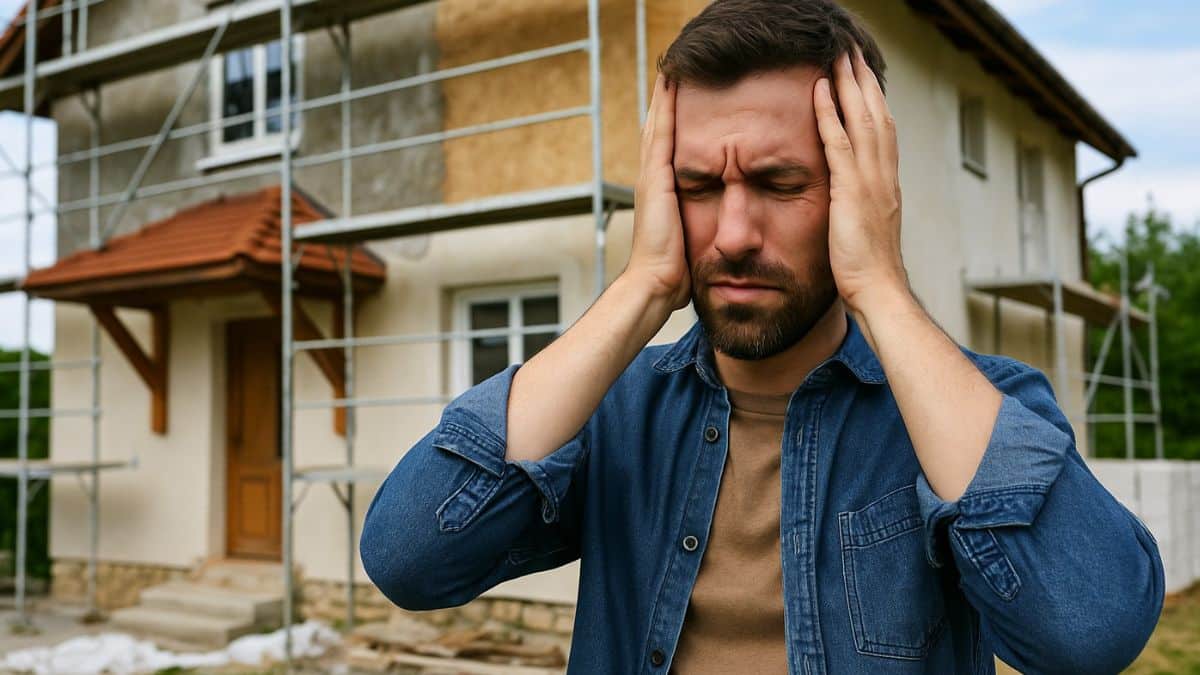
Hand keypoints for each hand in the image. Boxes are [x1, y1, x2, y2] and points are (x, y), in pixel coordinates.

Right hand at [624, 73, 691, 310]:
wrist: (656, 284)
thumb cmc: (676, 271)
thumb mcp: (691, 240)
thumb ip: (699, 226)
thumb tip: (719, 229)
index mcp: (664, 190)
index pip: (670, 145)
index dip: (675, 119)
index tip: (685, 94)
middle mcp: (654, 178)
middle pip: (660, 127)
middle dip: (667, 98)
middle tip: (675, 65)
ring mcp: (651, 176)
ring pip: (659, 123)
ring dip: (665, 94)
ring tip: (673, 64)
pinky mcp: (656, 179)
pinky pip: (662, 134)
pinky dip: (665, 107)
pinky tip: (672, 83)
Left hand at [814, 47, 910, 315]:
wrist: (880, 292)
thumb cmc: (869, 270)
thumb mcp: (866, 230)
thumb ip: (861, 208)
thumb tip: (853, 201)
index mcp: (887, 183)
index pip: (882, 130)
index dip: (873, 100)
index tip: (863, 75)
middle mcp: (883, 175)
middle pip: (876, 114)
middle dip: (864, 80)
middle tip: (853, 51)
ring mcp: (870, 180)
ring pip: (862, 119)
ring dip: (848, 84)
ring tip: (838, 56)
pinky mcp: (852, 191)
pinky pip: (839, 142)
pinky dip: (829, 113)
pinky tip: (818, 90)